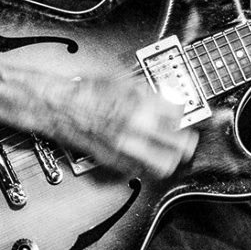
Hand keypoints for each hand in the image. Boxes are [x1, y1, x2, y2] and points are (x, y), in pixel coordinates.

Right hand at [27, 72, 197, 178]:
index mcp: (139, 104)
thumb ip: (149, 91)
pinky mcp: (114, 161)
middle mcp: (135, 128)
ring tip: (174, 154)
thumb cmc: (87, 91)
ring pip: (163, 165)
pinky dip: (149, 166)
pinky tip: (148, 158)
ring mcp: (126, 148)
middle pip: (179, 145)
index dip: (183, 112)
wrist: (61, 107)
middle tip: (188, 138)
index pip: (178, 113)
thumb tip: (167, 98)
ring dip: (172, 159)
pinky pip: (141, 170)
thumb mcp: (123, 79)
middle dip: (187, 141)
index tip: (182, 112)